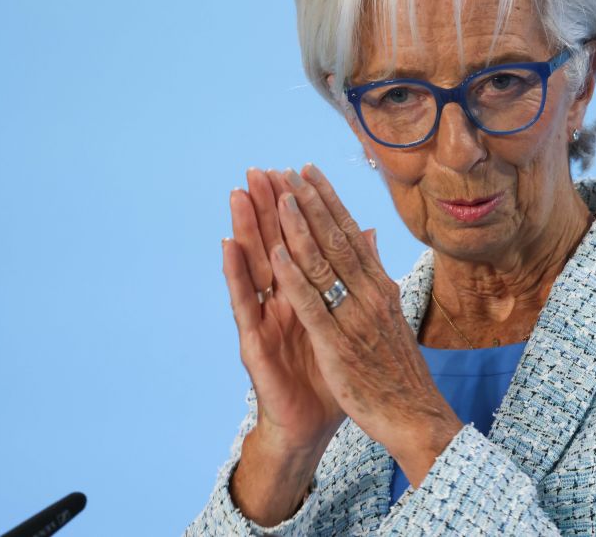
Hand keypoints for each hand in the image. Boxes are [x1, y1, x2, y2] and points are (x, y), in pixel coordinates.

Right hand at [223, 168, 345, 451]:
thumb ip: (352, 275)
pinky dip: (236, 274)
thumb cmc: (330, 375)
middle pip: (273, 246)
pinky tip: (227, 246)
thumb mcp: (348, 321)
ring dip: (244, 229)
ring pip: (254, 267)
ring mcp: (264, 320)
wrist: (314, 425)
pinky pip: (244, 305)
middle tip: (258, 169)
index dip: (296, 210)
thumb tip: (368, 235)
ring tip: (238, 192)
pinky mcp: (254, 343)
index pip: (298, 243)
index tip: (293, 171)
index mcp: (305, 294)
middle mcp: (280, 302)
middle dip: (266, 209)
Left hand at [269, 164, 462, 485]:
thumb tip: (371, 237)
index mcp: (380, 286)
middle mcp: (370, 293)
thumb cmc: (399, 368)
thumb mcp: (392, 313)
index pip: (351, 233)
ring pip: (323, 264)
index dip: (327, 200)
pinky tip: (277, 253)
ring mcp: (355, 317)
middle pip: (336, 239)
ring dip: (298, 227)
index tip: (308, 171)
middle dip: (310, 202)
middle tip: (287, 169)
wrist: (416, 415)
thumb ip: (377, 274)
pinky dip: (294, 277)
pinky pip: (313, 305)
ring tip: (278, 196)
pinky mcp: (338, 344)